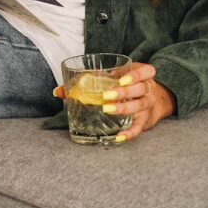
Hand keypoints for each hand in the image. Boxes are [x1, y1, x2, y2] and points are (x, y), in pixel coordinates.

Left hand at [53, 62, 175, 141]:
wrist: (150, 100)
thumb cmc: (123, 85)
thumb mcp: (110, 78)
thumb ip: (86, 81)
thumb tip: (57, 91)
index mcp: (140, 75)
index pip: (146, 71)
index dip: (136, 75)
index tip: (121, 79)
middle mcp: (147, 90)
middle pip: (141, 89)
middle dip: (124, 92)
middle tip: (106, 96)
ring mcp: (147, 105)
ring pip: (140, 106)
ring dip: (123, 108)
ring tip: (107, 109)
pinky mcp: (144, 121)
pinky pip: (139, 128)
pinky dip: (130, 133)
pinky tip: (118, 136)